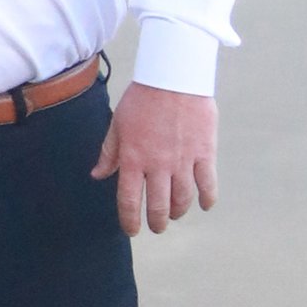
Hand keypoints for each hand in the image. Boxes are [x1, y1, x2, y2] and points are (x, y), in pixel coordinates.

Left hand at [93, 83, 217, 237]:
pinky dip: (207, 199)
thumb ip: (109, 153)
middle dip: (156, 222)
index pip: (129, 201)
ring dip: (178, 212)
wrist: (173, 76)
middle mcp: (158, 165)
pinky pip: (208, 184)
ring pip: (183, 199)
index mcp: (133, 159)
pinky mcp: (205, 153)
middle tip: (157, 226)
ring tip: (175, 214)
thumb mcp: (118, 124)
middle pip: (159, 206)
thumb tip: (97, 175)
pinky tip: (204, 204)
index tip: (132, 230)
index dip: (130, 220)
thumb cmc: (142, 98)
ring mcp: (183, 161)